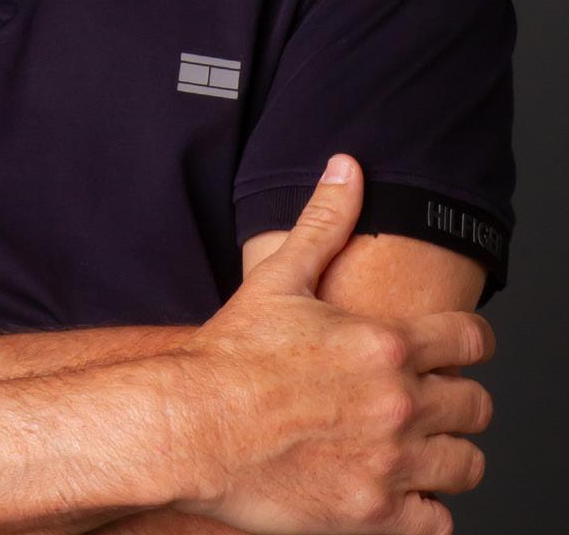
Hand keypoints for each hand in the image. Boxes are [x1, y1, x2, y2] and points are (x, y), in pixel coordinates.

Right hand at [163, 155, 493, 534]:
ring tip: (416, 446)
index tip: (457, 350)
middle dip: (458, 399)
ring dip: (447, 453)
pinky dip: (426, 508)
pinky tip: (399, 488)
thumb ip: (324, 222)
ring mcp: (389, 464)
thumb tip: (347, 167)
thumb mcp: (278, 278)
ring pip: (466, 464)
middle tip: (428, 399)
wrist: (191, 426)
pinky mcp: (372, 515)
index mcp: (386, 345)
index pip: (472, 340)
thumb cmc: (230, 355)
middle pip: (476, 405)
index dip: (471, 341)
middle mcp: (399, 405)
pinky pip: (438, 522)